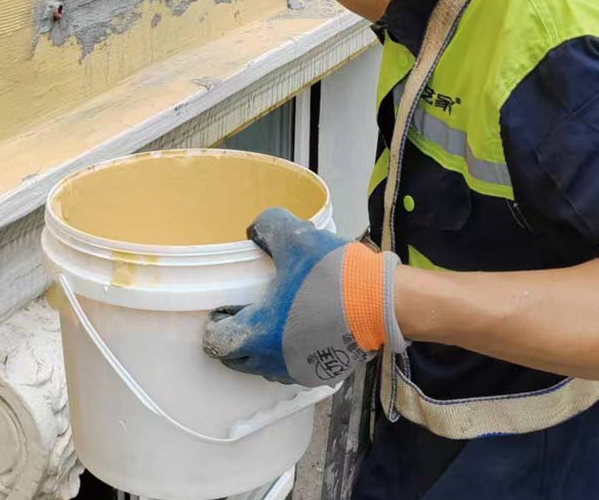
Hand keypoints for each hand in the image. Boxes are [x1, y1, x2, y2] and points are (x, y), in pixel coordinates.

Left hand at [203, 207, 406, 387]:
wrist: (383, 302)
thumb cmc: (333, 276)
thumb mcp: (296, 239)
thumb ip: (268, 227)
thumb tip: (256, 229)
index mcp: (258, 335)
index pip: (216, 343)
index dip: (215, 323)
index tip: (224, 307)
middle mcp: (274, 362)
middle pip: (239, 360)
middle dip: (235, 338)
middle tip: (244, 311)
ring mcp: (300, 370)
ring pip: (266, 366)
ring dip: (261, 347)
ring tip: (272, 317)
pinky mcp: (324, 371)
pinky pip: (293, 366)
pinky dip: (287, 351)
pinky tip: (300, 325)